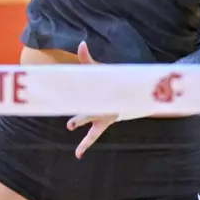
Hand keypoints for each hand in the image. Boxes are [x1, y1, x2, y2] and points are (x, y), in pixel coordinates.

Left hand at [66, 41, 117, 157]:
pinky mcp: (102, 124)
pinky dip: (85, 145)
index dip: (83, 96)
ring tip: (78, 154)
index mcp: (101, 97)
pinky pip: (93, 137)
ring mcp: (103, 119)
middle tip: (70, 124)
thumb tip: (82, 43)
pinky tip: (77, 156)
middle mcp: (103, 110)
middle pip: (90, 115)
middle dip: (81, 119)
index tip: (76, 100)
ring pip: (93, 133)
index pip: (91, 96)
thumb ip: (88, 59)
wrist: (130, 93)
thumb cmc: (111, 80)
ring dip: (86, 142)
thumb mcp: (101, 70)